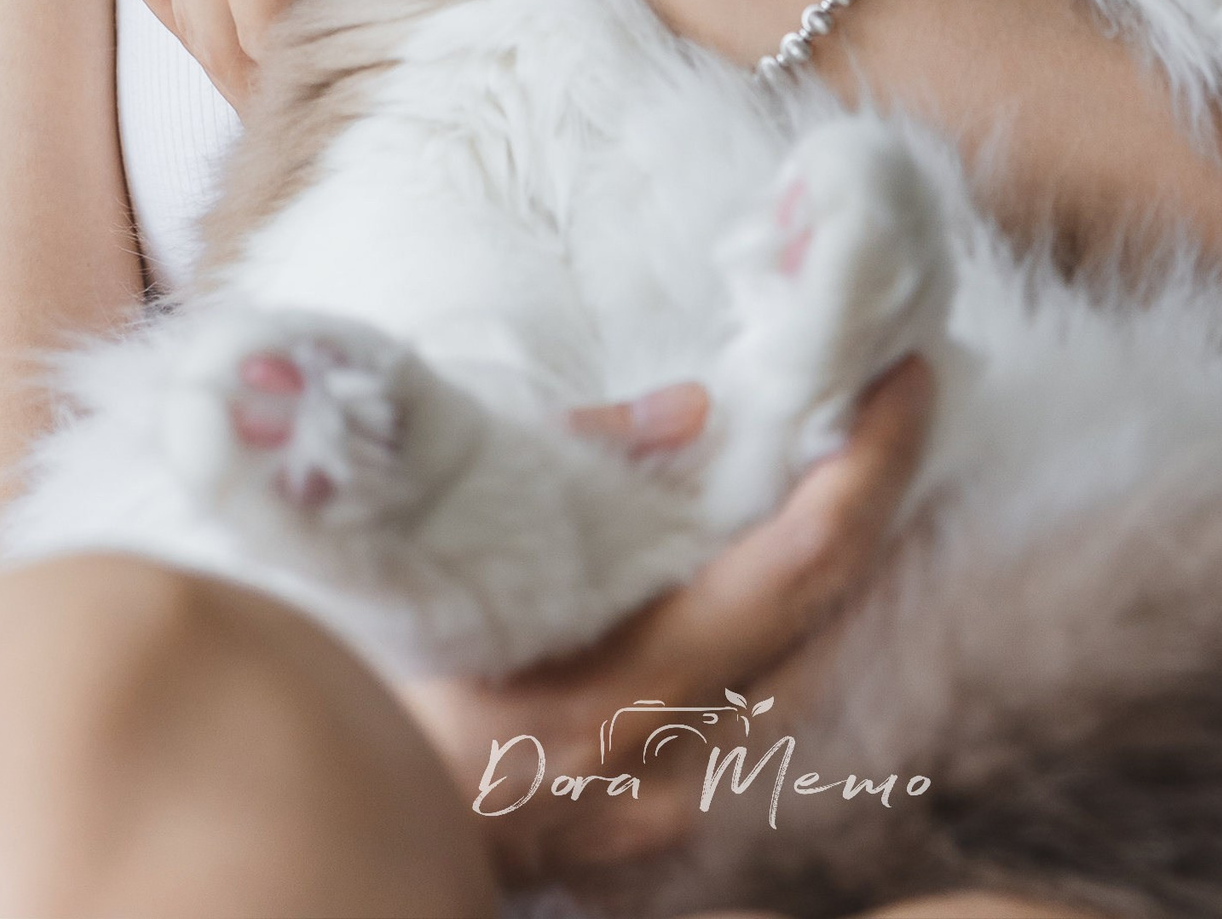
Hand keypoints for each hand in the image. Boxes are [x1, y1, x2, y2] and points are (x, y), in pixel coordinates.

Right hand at [399, 353, 936, 886]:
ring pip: (818, 690)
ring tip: (857, 480)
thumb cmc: (369, 655)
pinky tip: (794, 594)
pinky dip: (796, 654)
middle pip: (837, 626)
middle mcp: (668, 763)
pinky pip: (765, 740)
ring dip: (850, 581)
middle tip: (899, 404)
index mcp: (625, 677)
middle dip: (887, 505)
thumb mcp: (460, 533)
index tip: (907, 374)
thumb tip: (694, 412)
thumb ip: (583, 464)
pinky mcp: (650, 845)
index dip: (872, 463)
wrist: (314, 814)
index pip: (803, 561)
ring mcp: (667, 818)